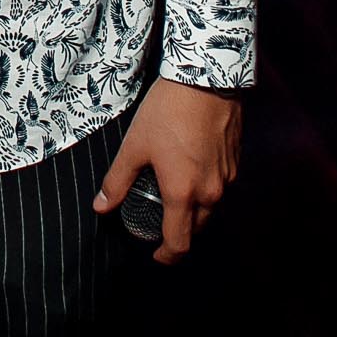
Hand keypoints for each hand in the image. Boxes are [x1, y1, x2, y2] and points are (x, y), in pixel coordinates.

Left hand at [92, 77, 241, 264]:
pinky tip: (190, 170)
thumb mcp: (134, 146)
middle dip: (179, 233)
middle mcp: (210, 192)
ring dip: (193, 211)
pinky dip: (205, 189)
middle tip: (160, 223)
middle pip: (197, 229)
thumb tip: (101, 207)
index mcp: (184, 194)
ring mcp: (227, 177)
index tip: (156, 255)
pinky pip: (220, 187)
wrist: (205, 80)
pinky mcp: (235, 161)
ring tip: (173, 196)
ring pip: (211, 208)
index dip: (166, 256)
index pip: (179, 243)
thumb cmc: (167, 112)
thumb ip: (118, 180)